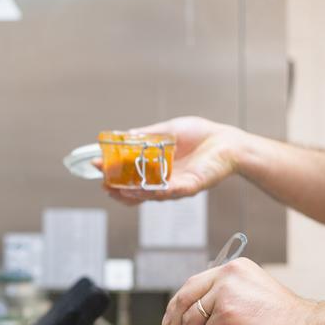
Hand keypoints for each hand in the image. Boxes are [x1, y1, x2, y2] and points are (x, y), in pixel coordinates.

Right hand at [101, 116, 245, 204]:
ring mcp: (176, 186)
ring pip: (150, 195)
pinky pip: (171, 192)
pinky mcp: (191, 186)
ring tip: (117, 189)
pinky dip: (156, 191)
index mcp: (157, 168)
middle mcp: (164, 180)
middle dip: (117, 188)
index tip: (97, 165)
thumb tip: (126, 135)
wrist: (227, 141)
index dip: (113, 173)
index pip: (130, 175)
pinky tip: (143, 188)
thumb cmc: (201, 135)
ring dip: (132, 193)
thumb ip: (148, 134)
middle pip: (136, 191)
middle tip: (103, 183)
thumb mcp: (168, 130)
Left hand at [162, 258, 316, 324]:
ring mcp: (226, 292)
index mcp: (233, 268)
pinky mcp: (228, 314)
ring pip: (192, 322)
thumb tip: (194, 319)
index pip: (193, 285)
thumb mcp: (250, 298)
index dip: (177, 306)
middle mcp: (227, 275)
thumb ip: (224, 300)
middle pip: (185, 300)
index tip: (170, 322)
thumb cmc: (286, 320)